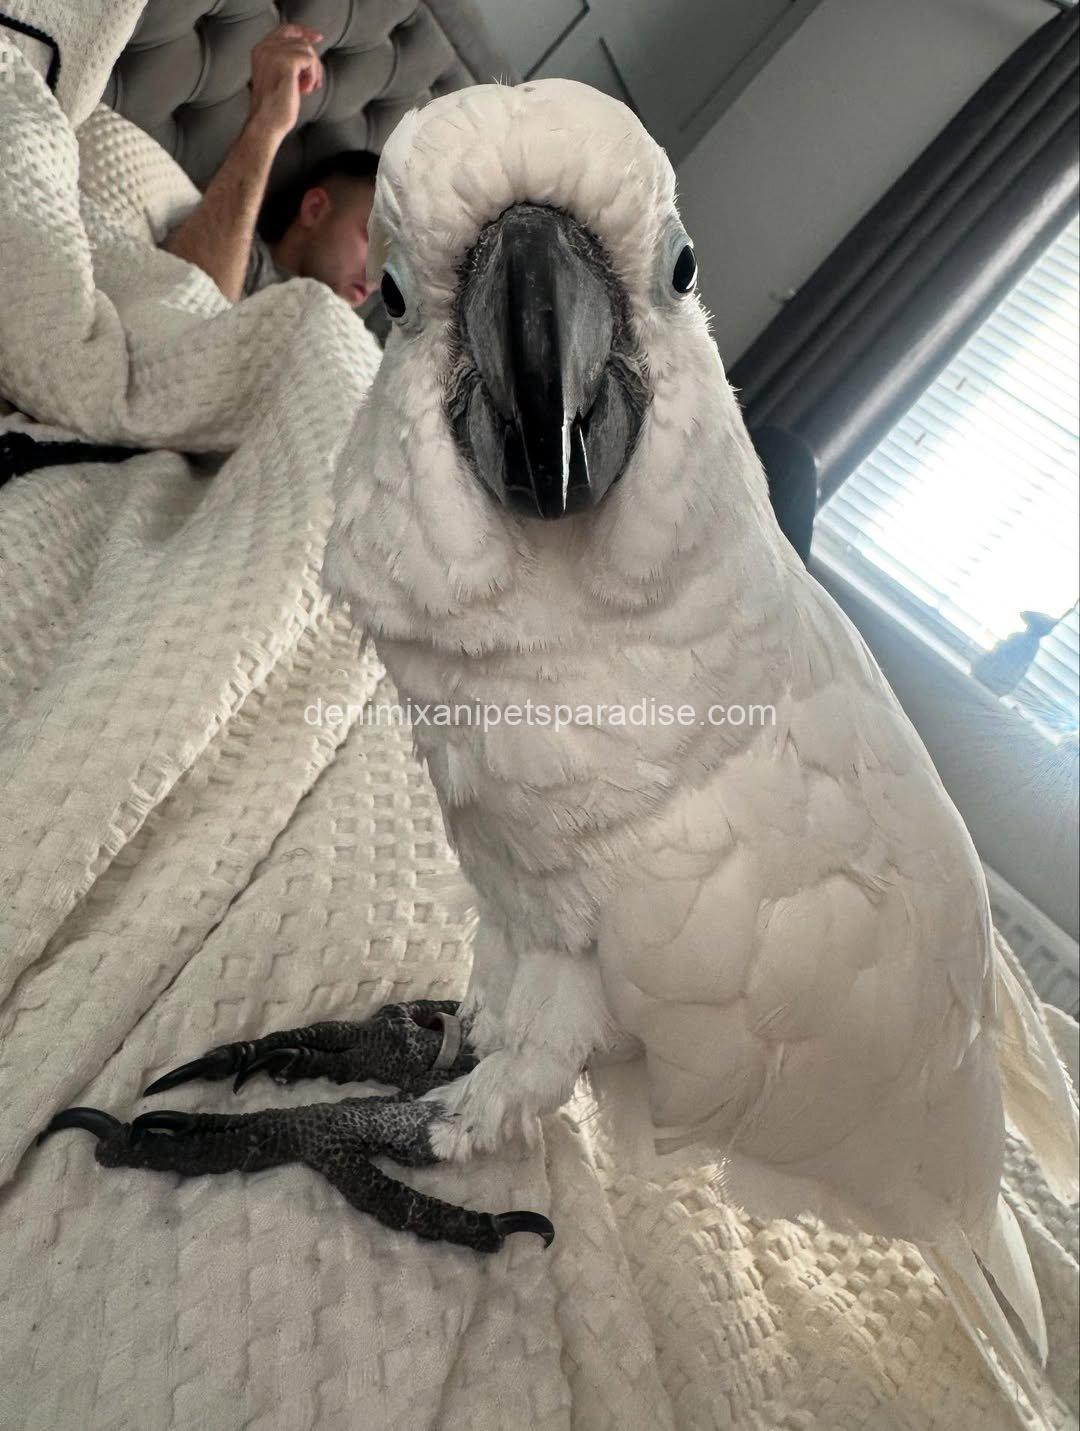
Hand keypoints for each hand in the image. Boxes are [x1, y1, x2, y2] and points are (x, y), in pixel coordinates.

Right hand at [246, 22, 322, 145]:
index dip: (303, 32)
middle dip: (312, 62)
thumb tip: (309, 53)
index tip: (318, 38)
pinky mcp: (286, 61)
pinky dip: (312, 76)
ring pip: (307, 50)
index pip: (286, 29)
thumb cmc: (273, 108)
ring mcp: (274, 53)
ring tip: (306, 89)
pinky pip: (310, 60)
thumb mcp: (277, 77)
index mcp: (261, 50)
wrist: (265, 123)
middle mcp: (265, 47)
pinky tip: (305, 90)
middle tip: (312, 84)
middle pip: (300, 41)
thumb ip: (286, 61)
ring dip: (313, 71)